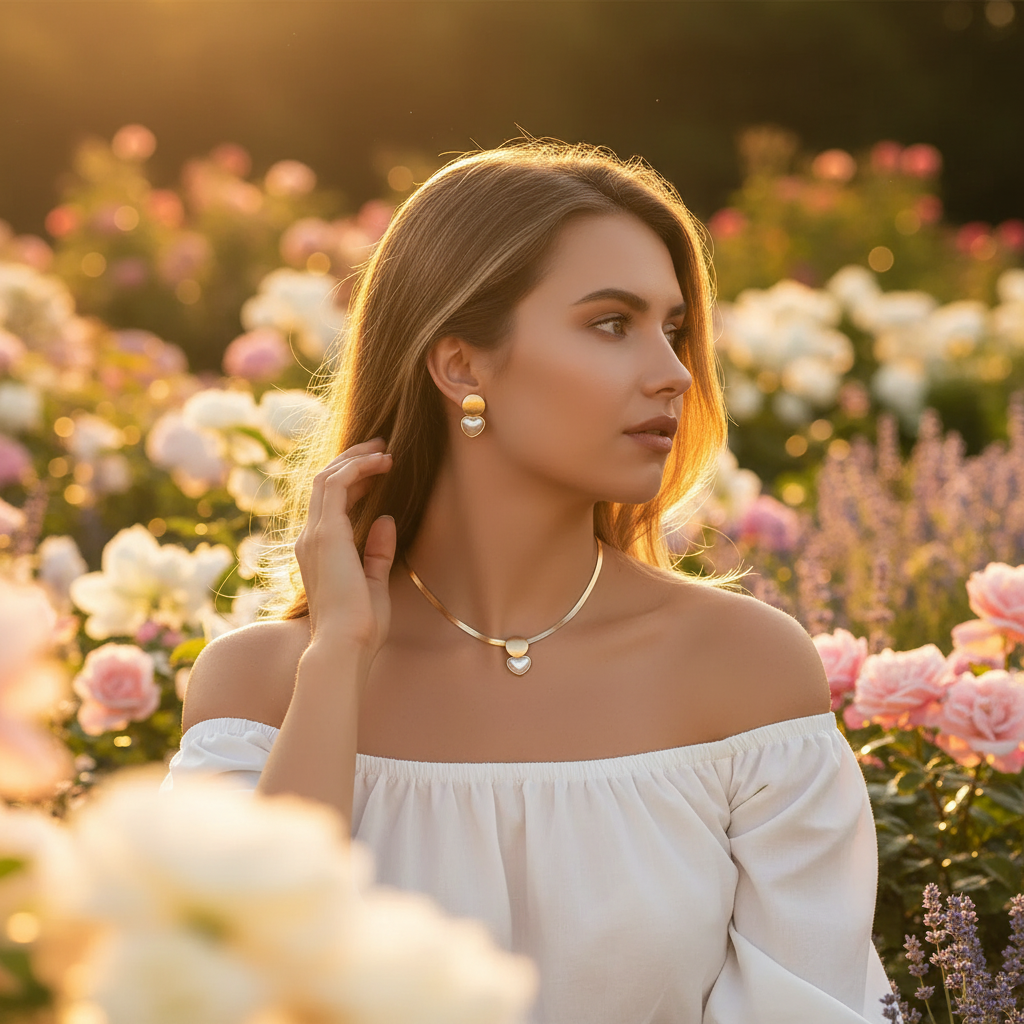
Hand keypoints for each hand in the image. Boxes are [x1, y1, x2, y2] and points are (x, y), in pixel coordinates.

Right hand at [294, 436, 395, 659]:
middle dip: (353, 460)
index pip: (329, 503)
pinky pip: (336, 485)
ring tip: (384, 450)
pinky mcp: (326, 534)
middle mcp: (310, 539)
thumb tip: (386, 520)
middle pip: (325, 483)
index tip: (379, 468)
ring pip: (327, 478)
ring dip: (356, 459)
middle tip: (381, 446)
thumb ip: (377, 552)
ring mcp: (314, 535)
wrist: (344, 645)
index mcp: (318, 552)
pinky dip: (358, 468)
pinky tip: (381, 463)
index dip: (353, 480)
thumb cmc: (359, 626)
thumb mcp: (373, 583)